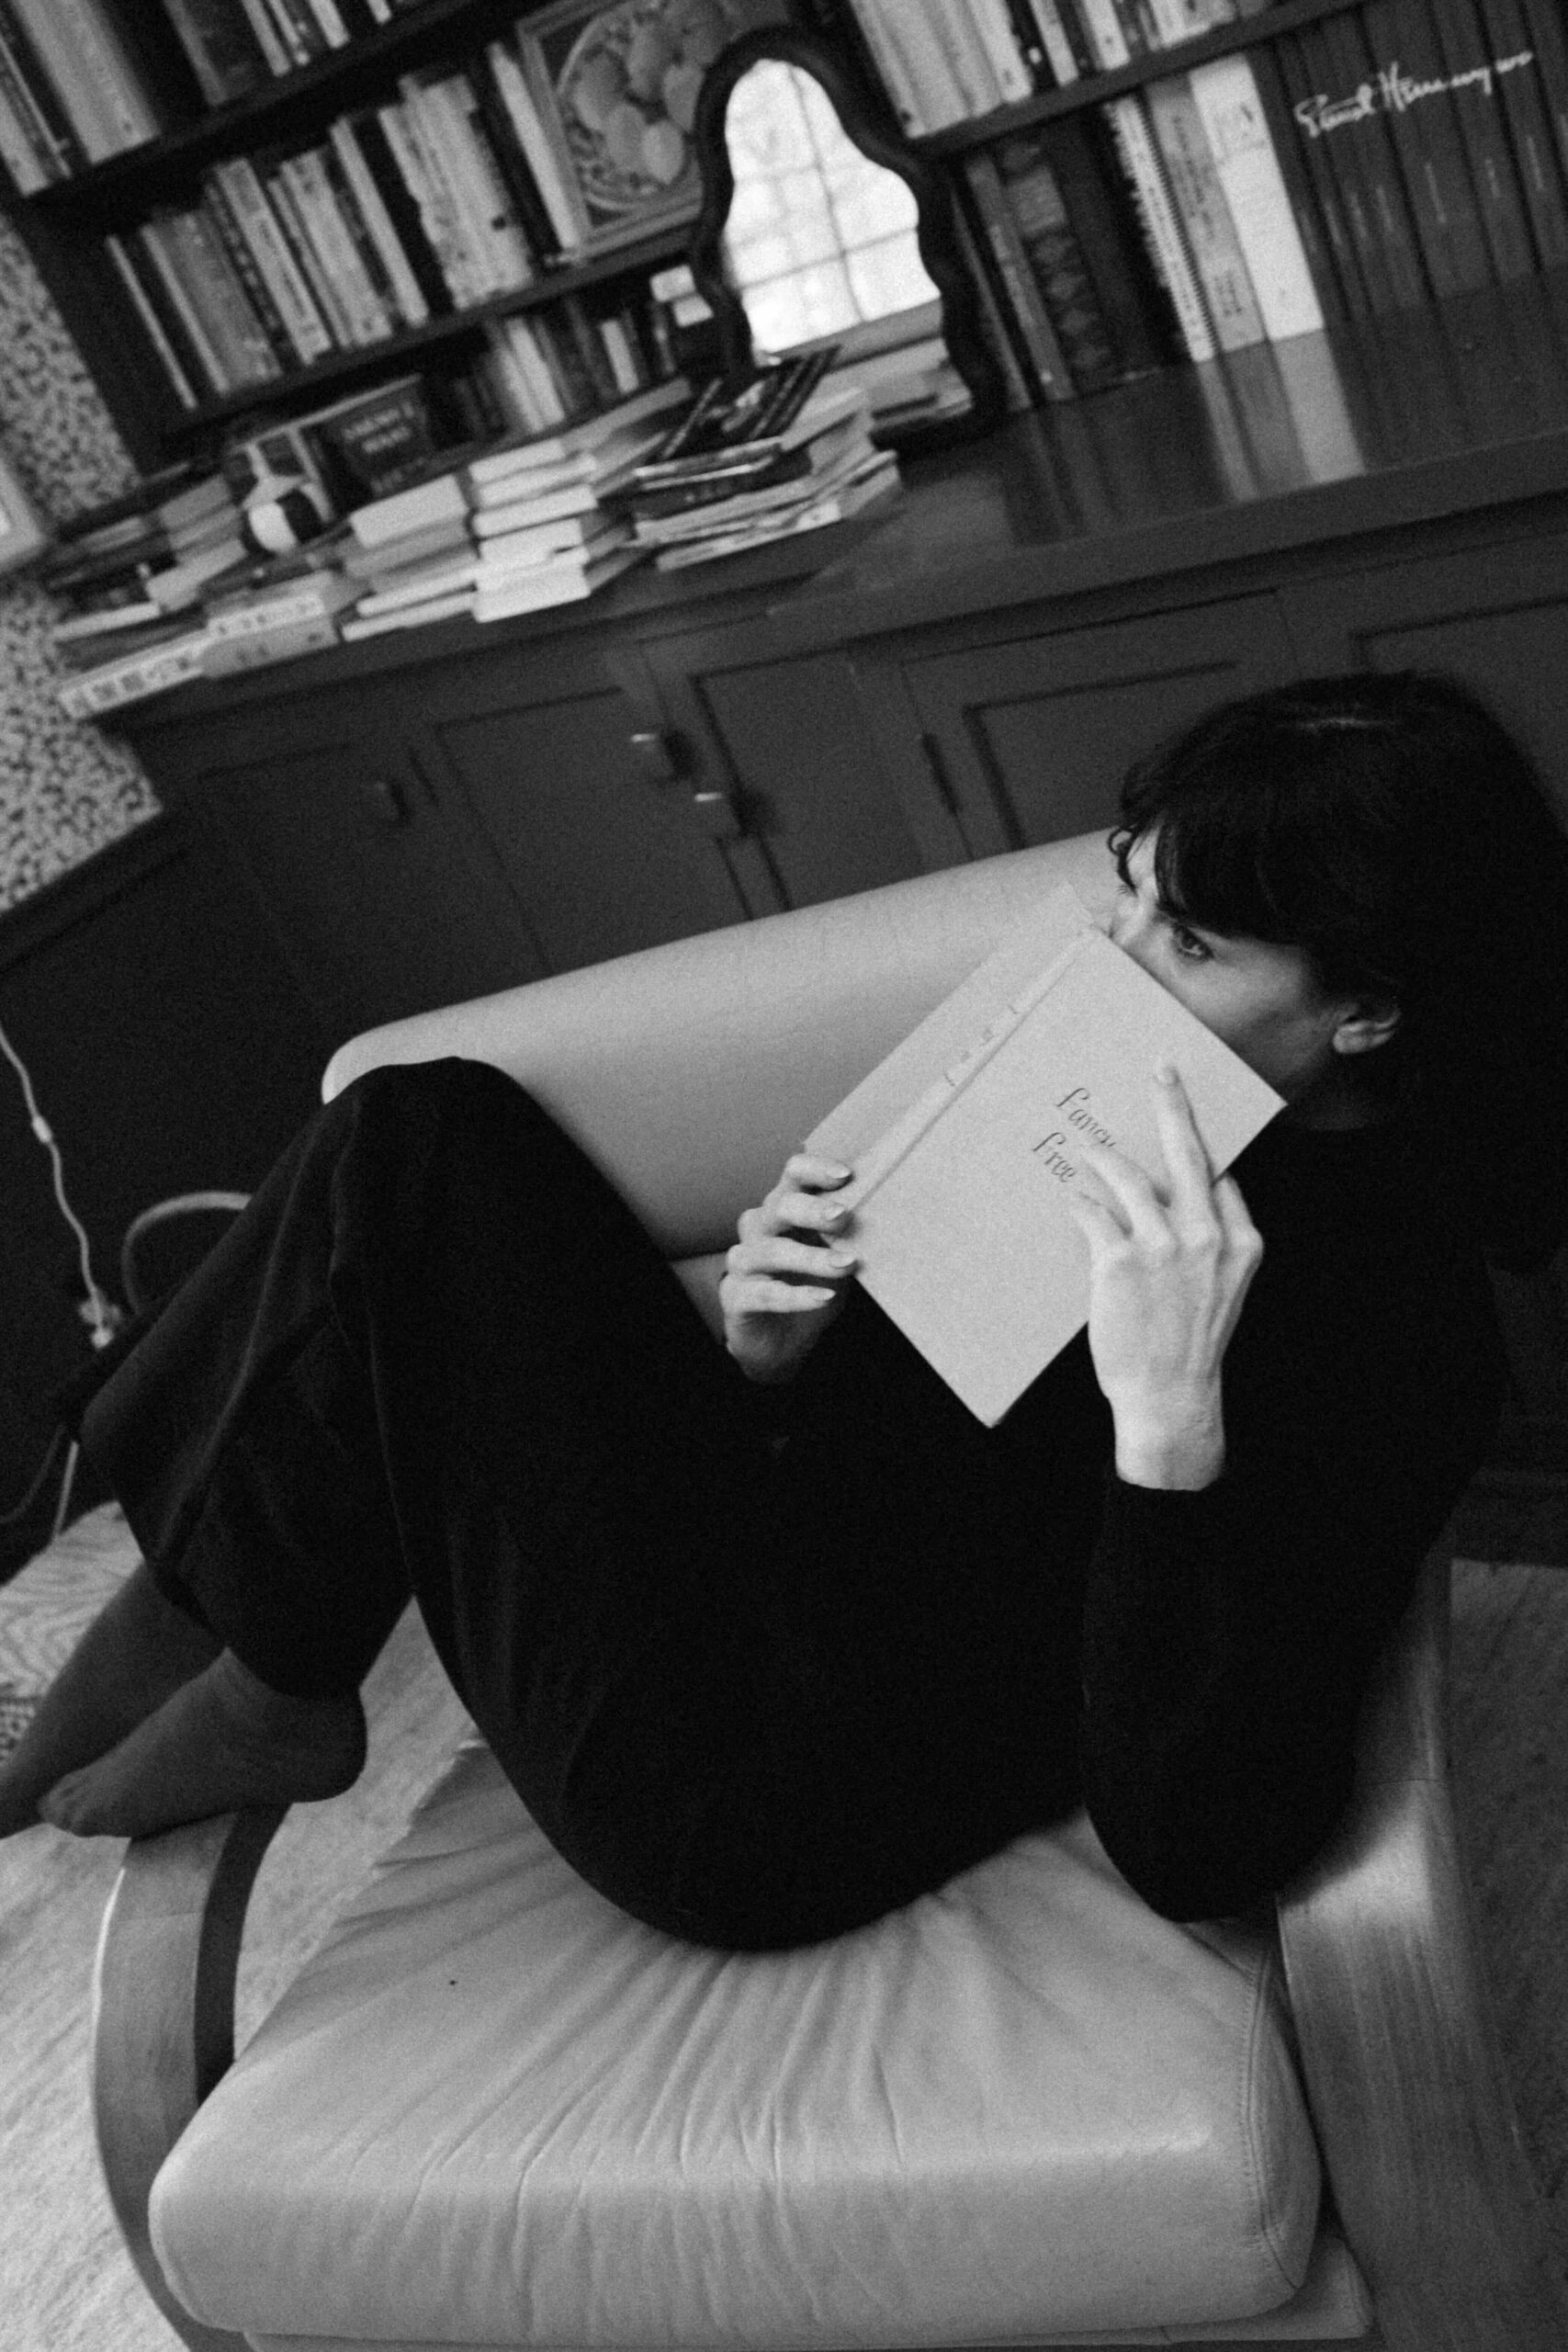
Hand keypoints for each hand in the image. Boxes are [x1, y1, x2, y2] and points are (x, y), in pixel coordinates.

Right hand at [721, 1152, 857, 1384]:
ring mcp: (743, 1262)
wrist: (780, 1340)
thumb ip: (851, 1234)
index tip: (847, 1175)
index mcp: (784, 1207)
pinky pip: (764, 1293)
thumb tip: (892, 1214)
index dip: (816, 1169)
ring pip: (771, 1251)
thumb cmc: (810, 1285)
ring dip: (811, 1257)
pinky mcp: (736, 1297)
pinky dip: (796, 1296)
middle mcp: (759, 1228)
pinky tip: (823, 1297)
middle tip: (844, 1216)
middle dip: (812, 1209)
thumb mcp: (836, 1254)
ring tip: (846, 1264)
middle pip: (779, 1206)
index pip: (793, 1174)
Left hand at [1064, 1063, 1262, 1487]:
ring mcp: (1163, 1246)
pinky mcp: (1119, 1260)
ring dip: (1104, 1156)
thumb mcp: (1224, 1290)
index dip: (1200, 1139)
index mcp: (1241, 1241)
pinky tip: (1072, 1195)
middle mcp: (1206, 1236)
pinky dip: (1080, 1199)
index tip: (1184, 1107)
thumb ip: (1212, 1243)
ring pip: (1130, 1176)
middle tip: (1160, 1070)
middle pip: (1188, 1152)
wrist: (1170, 1395)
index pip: (1221, 1175)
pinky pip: (1093, 1210)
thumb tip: (1178, 1199)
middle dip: (1173, 1104)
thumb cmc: (1192, 1342)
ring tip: (1087, 1147)